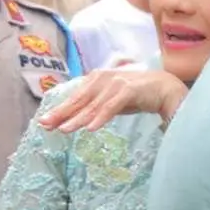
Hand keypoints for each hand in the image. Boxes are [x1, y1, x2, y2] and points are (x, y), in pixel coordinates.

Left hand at [36, 68, 187, 131]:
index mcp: (96, 79)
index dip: (59, 110)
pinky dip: (100, 117)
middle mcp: (103, 78)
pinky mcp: (129, 90)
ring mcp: (115, 83)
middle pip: (79, 100)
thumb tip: (75, 118)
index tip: (44, 122)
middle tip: (46, 126)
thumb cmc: (138, 94)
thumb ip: (95, 105)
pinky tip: (90, 128)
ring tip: (65, 130)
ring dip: (78, 119)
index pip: (74, 97)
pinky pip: (111, 107)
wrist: (165, 87)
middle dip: (62, 114)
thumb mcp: (112, 100)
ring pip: (93, 105)